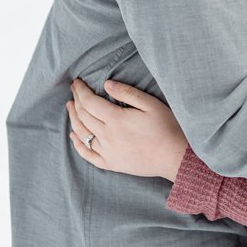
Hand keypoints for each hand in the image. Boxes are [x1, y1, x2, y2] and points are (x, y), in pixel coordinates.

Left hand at [69, 79, 190, 179]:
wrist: (176, 157)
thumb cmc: (167, 128)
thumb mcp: (151, 104)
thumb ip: (127, 93)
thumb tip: (106, 84)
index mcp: (116, 119)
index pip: (89, 102)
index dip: (80, 90)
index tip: (76, 82)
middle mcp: (107, 136)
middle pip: (83, 116)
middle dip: (76, 101)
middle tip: (73, 91)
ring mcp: (108, 152)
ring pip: (82, 133)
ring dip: (73, 119)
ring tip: (70, 107)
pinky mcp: (111, 164)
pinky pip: (88, 155)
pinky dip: (78, 144)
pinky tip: (73, 136)